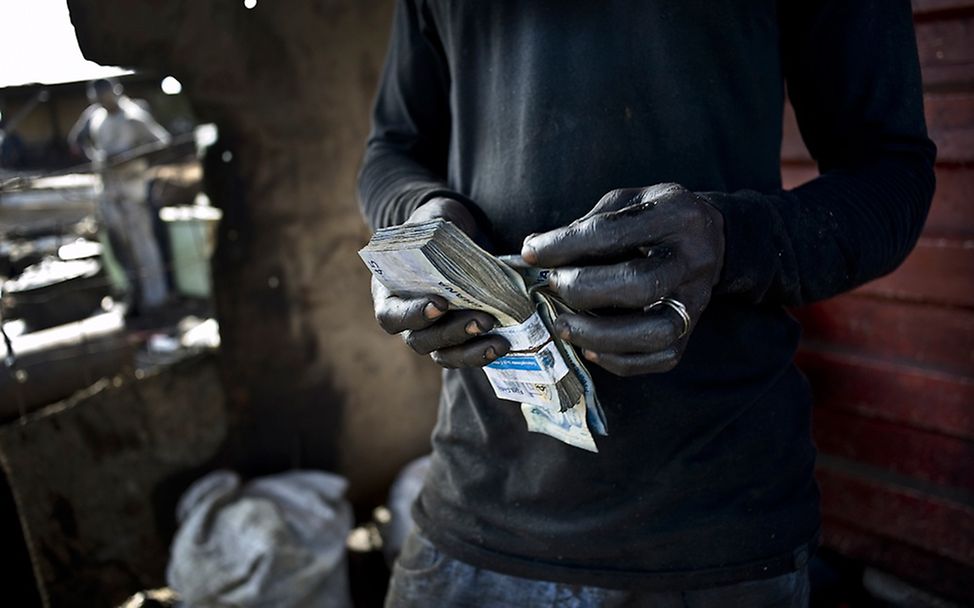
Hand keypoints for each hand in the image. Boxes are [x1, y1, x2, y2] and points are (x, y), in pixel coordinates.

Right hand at [371, 197, 510, 367]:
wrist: (457, 237)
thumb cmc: (435, 229)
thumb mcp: (429, 221)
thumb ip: (428, 228)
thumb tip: (434, 233)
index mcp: (389, 293)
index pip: (391, 315)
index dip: (412, 315)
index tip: (439, 304)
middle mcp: (408, 319)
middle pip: (421, 340)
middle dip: (452, 333)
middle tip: (483, 320)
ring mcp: (432, 332)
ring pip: (444, 354)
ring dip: (471, 351)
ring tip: (499, 341)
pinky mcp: (457, 338)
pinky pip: (465, 354)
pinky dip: (483, 352)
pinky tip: (504, 344)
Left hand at [521, 183, 724, 375]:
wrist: (710, 237)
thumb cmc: (655, 218)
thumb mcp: (626, 203)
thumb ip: (585, 225)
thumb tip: (534, 250)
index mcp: (675, 215)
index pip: (612, 233)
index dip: (564, 245)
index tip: (532, 253)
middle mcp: (693, 260)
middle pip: (637, 284)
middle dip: (584, 290)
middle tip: (553, 286)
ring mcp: (697, 299)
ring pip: (655, 332)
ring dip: (600, 335)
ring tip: (564, 326)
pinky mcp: (693, 328)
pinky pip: (662, 357)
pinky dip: (621, 360)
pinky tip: (591, 349)